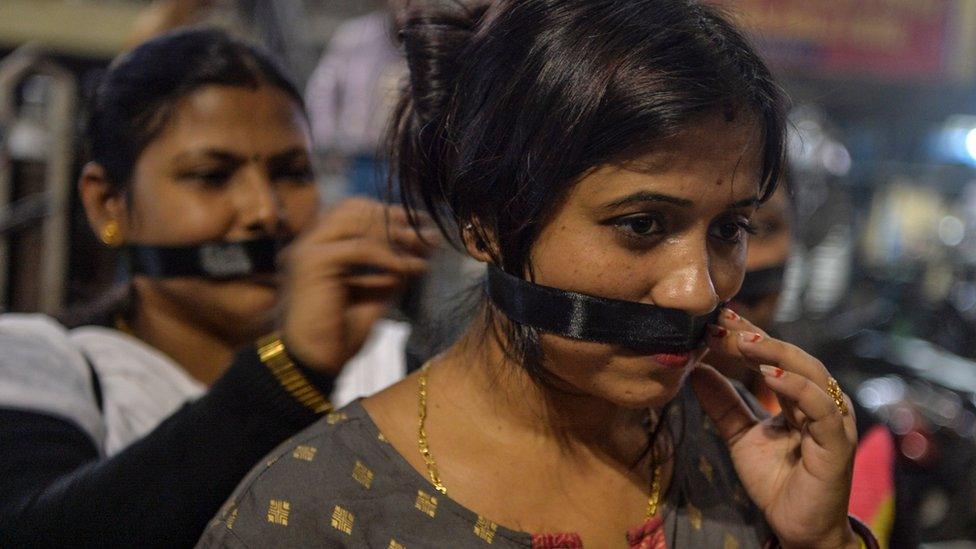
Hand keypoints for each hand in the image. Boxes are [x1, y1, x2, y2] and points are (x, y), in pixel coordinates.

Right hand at [278, 197, 437, 373]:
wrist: (312, 365)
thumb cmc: (339, 335)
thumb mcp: (374, 295)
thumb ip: (390, 271)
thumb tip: (418, 252)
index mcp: (318, 246)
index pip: (353, 211)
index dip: (389, 214)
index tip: (422, 227)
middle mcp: (308, 242)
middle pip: (354, 206)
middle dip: (394, 216)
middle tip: (426, 233)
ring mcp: (306, 249)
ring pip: (355, 218)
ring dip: (393, 231)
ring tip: (421, 247)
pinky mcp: (311, 262)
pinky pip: (358, 247)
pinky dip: (388, 256)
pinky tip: (409, 268)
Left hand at [690, 309, 859, 548]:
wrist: (796, 527)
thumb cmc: (776, 480)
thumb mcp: (741, 436)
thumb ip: (723, 404)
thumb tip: (696, 369)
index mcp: (801, 396)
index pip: (774, 356)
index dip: (748, 335)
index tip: (717, 319)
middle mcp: (821, 401)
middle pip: (791, 357)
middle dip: (757, 338)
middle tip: (724, 323)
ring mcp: (833, 420)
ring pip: (811, 374)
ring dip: (777, 354)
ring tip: (745, 342)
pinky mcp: (838, 443)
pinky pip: (821, 409)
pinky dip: (797, 389)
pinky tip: (770, 377)